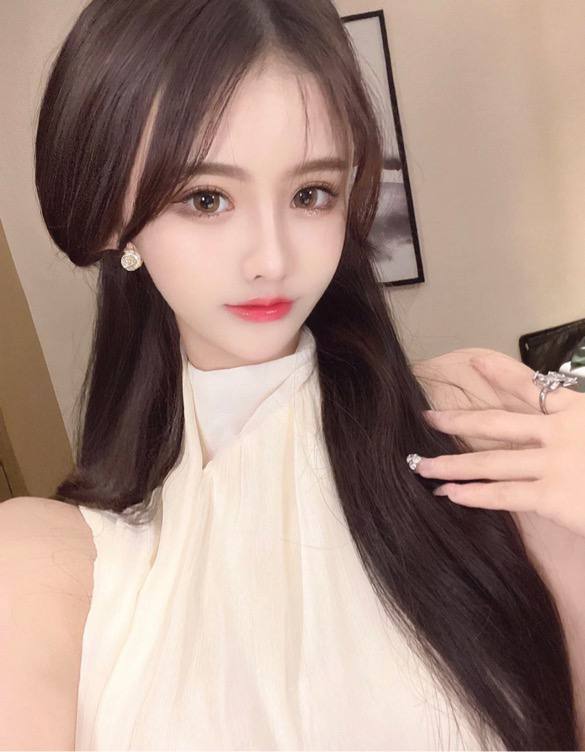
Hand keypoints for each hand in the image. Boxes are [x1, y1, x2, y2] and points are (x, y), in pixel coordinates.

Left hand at [412, 351, 584, 537]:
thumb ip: (575, 419)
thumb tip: (552, 424)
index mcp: (580, 412)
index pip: (535, 388)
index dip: (501, 375)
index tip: (474, 363)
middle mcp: (564, 433)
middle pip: (498, 423)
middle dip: (458, 420)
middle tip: (428, 417)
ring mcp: (556, 465)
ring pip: (492, 462)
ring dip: (452, 463)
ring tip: (422, 465)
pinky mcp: (555, 498)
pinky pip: (504, 495)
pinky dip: (474, 496)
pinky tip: (449, 493)